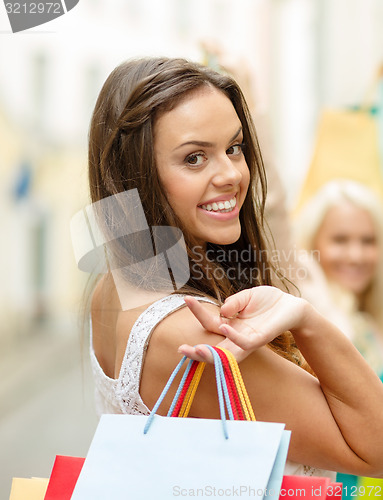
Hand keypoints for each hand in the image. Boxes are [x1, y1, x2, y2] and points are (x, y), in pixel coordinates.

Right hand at [178, 286, 306, 361]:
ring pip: (228, 354)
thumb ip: (234, 302)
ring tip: (196, 349)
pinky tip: (225, 327)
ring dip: (212, 354)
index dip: (198, 313)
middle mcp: (237, 337)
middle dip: (197, 353)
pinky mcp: (261, 339)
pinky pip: (245, 343)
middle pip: (214, 350)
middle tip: (181, 350)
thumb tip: (222, 311)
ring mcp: (249, 340)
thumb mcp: (247, 296)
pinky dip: (234, 337)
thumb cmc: (268, 302)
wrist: (292, 305)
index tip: (186, 299)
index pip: (209, 324)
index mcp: (231, 326)